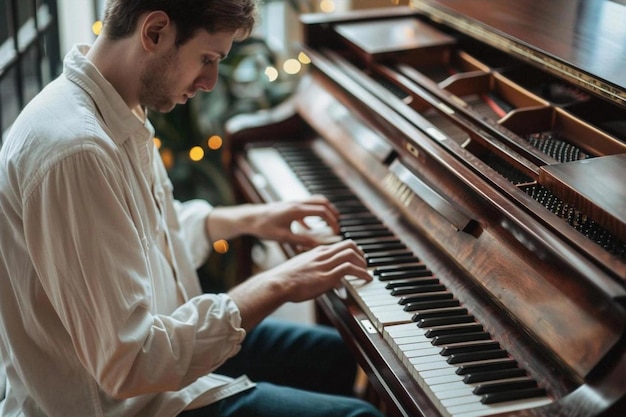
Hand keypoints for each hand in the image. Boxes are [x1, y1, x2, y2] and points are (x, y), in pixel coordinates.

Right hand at [228, 239, 371, 329]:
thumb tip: (320, 277)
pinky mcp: (326, 276)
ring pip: (351, 255)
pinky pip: (349, 269)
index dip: (353, 250)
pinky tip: (366, 278)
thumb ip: (312, 268)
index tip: (357, 258)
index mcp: (316, 251)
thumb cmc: (284, 279)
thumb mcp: (300, 268)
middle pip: (349, 245)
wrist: (277, 283)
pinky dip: (362, 272)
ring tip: (367, 272)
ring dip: (364, 263)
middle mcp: (322, 255)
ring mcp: (325, 265)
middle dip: (361, 254)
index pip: (340, 244)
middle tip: (365, 264)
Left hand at [250, 195, 340, 247]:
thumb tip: (317, 246)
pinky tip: (310, 227)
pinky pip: (306, 207)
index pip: (322, 211)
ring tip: (330, 222)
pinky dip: (313, 214)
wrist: (249, 218)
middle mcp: (297, 203)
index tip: (336, 231)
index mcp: (297, 210)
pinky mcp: (289, 206)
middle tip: (338, 224)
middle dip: (333, 212)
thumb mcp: (283, 237)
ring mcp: (293, 203)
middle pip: (322, 202)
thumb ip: (301, 241)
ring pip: (315, 202)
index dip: (332, 221)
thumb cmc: (263, 226)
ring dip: (325, 210)